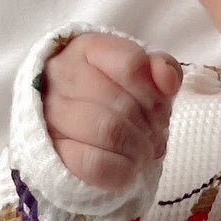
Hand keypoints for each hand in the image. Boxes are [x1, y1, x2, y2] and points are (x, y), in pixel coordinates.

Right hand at [41, 33, 181, 192]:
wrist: (71, 124)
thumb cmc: (112, 94)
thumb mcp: (141, 74)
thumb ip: (162, 68)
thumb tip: (168, 80)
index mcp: (87, 49)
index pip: (131, 64)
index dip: (154, 93)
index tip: (158, 108)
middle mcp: (63, 76)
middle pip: (123, 104)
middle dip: (150, 126)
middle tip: (153, 135)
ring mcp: (53, 114)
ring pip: (109, 132)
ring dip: (138, 149)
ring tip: (143, 152)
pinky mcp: (54, 151)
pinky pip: (95, 164)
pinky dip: (122, 171)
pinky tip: (129, 168)